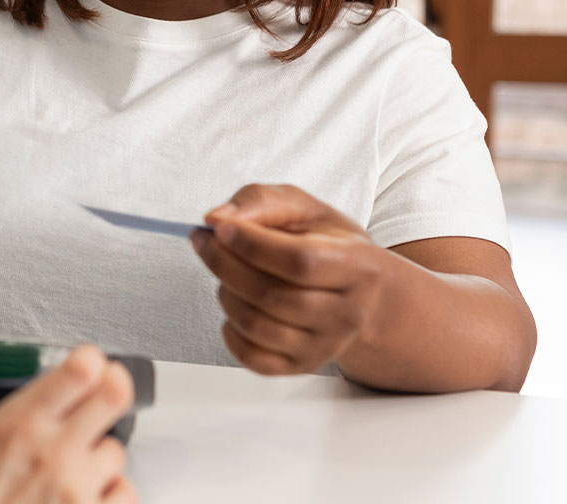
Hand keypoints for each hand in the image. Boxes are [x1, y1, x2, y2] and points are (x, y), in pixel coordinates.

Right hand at [0, 345, 136, 503]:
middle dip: (110, 392)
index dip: (90, 361)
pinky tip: (91, 497)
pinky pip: (126, 495)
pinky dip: (113, 494)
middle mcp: (55, 453)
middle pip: (114, 396)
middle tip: (100, 395)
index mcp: (15, 428)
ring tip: (75, 465)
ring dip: (101, 455)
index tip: (87, 362)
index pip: (78, 371)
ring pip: (117, 451)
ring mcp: (79, 490)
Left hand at [193, 183, 396, 375]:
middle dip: (225, 265)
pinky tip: (234, 304)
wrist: (361, 293)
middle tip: (205, 242)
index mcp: (358, 267)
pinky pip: (253, 359)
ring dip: (226, 294)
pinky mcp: (303, 365)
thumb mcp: (305, 208)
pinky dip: (230, 332)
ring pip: (257, 326)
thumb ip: (262, 202)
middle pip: (272, 296)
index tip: (220, 227)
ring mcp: (326, 345)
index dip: (252, 244)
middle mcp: (348, 314)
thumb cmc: (327, 244)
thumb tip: (218, 218)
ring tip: (225, 272)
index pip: (300, 261)